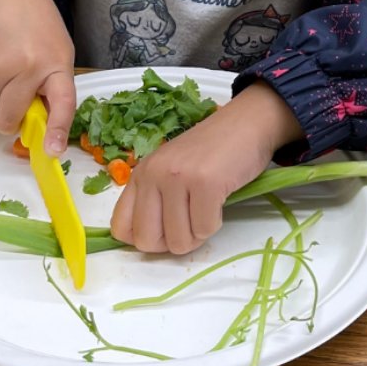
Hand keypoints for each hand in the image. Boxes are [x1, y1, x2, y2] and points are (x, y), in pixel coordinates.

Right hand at [0, 0, 75, 154]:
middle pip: (10, 118)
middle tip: (20, 102)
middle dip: (12, 121)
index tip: (53, 151)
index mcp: (56, 63)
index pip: (62, 103)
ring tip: (9, 70)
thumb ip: (53, 84)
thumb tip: (43, 125)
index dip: (58, 130)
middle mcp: (27, 68)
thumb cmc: (37, 21)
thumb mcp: (58, 49)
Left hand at [110, 82, 301, 254]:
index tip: (165, 230)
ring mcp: (178, 177)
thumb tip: (145, 240)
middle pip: (147, 241)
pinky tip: (219, 201)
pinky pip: (204, 230)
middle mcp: (154, 174)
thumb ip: (153, 198)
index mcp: (141, 173)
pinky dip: (215, 224)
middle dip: (171, 242)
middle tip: (190, 223)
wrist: (246, 123)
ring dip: (197, 234)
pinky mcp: (206, 184)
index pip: (120, 227)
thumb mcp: (170, 169)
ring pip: (178, 241)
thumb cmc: (211, 152)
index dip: (144, 239)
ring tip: (206, 207)